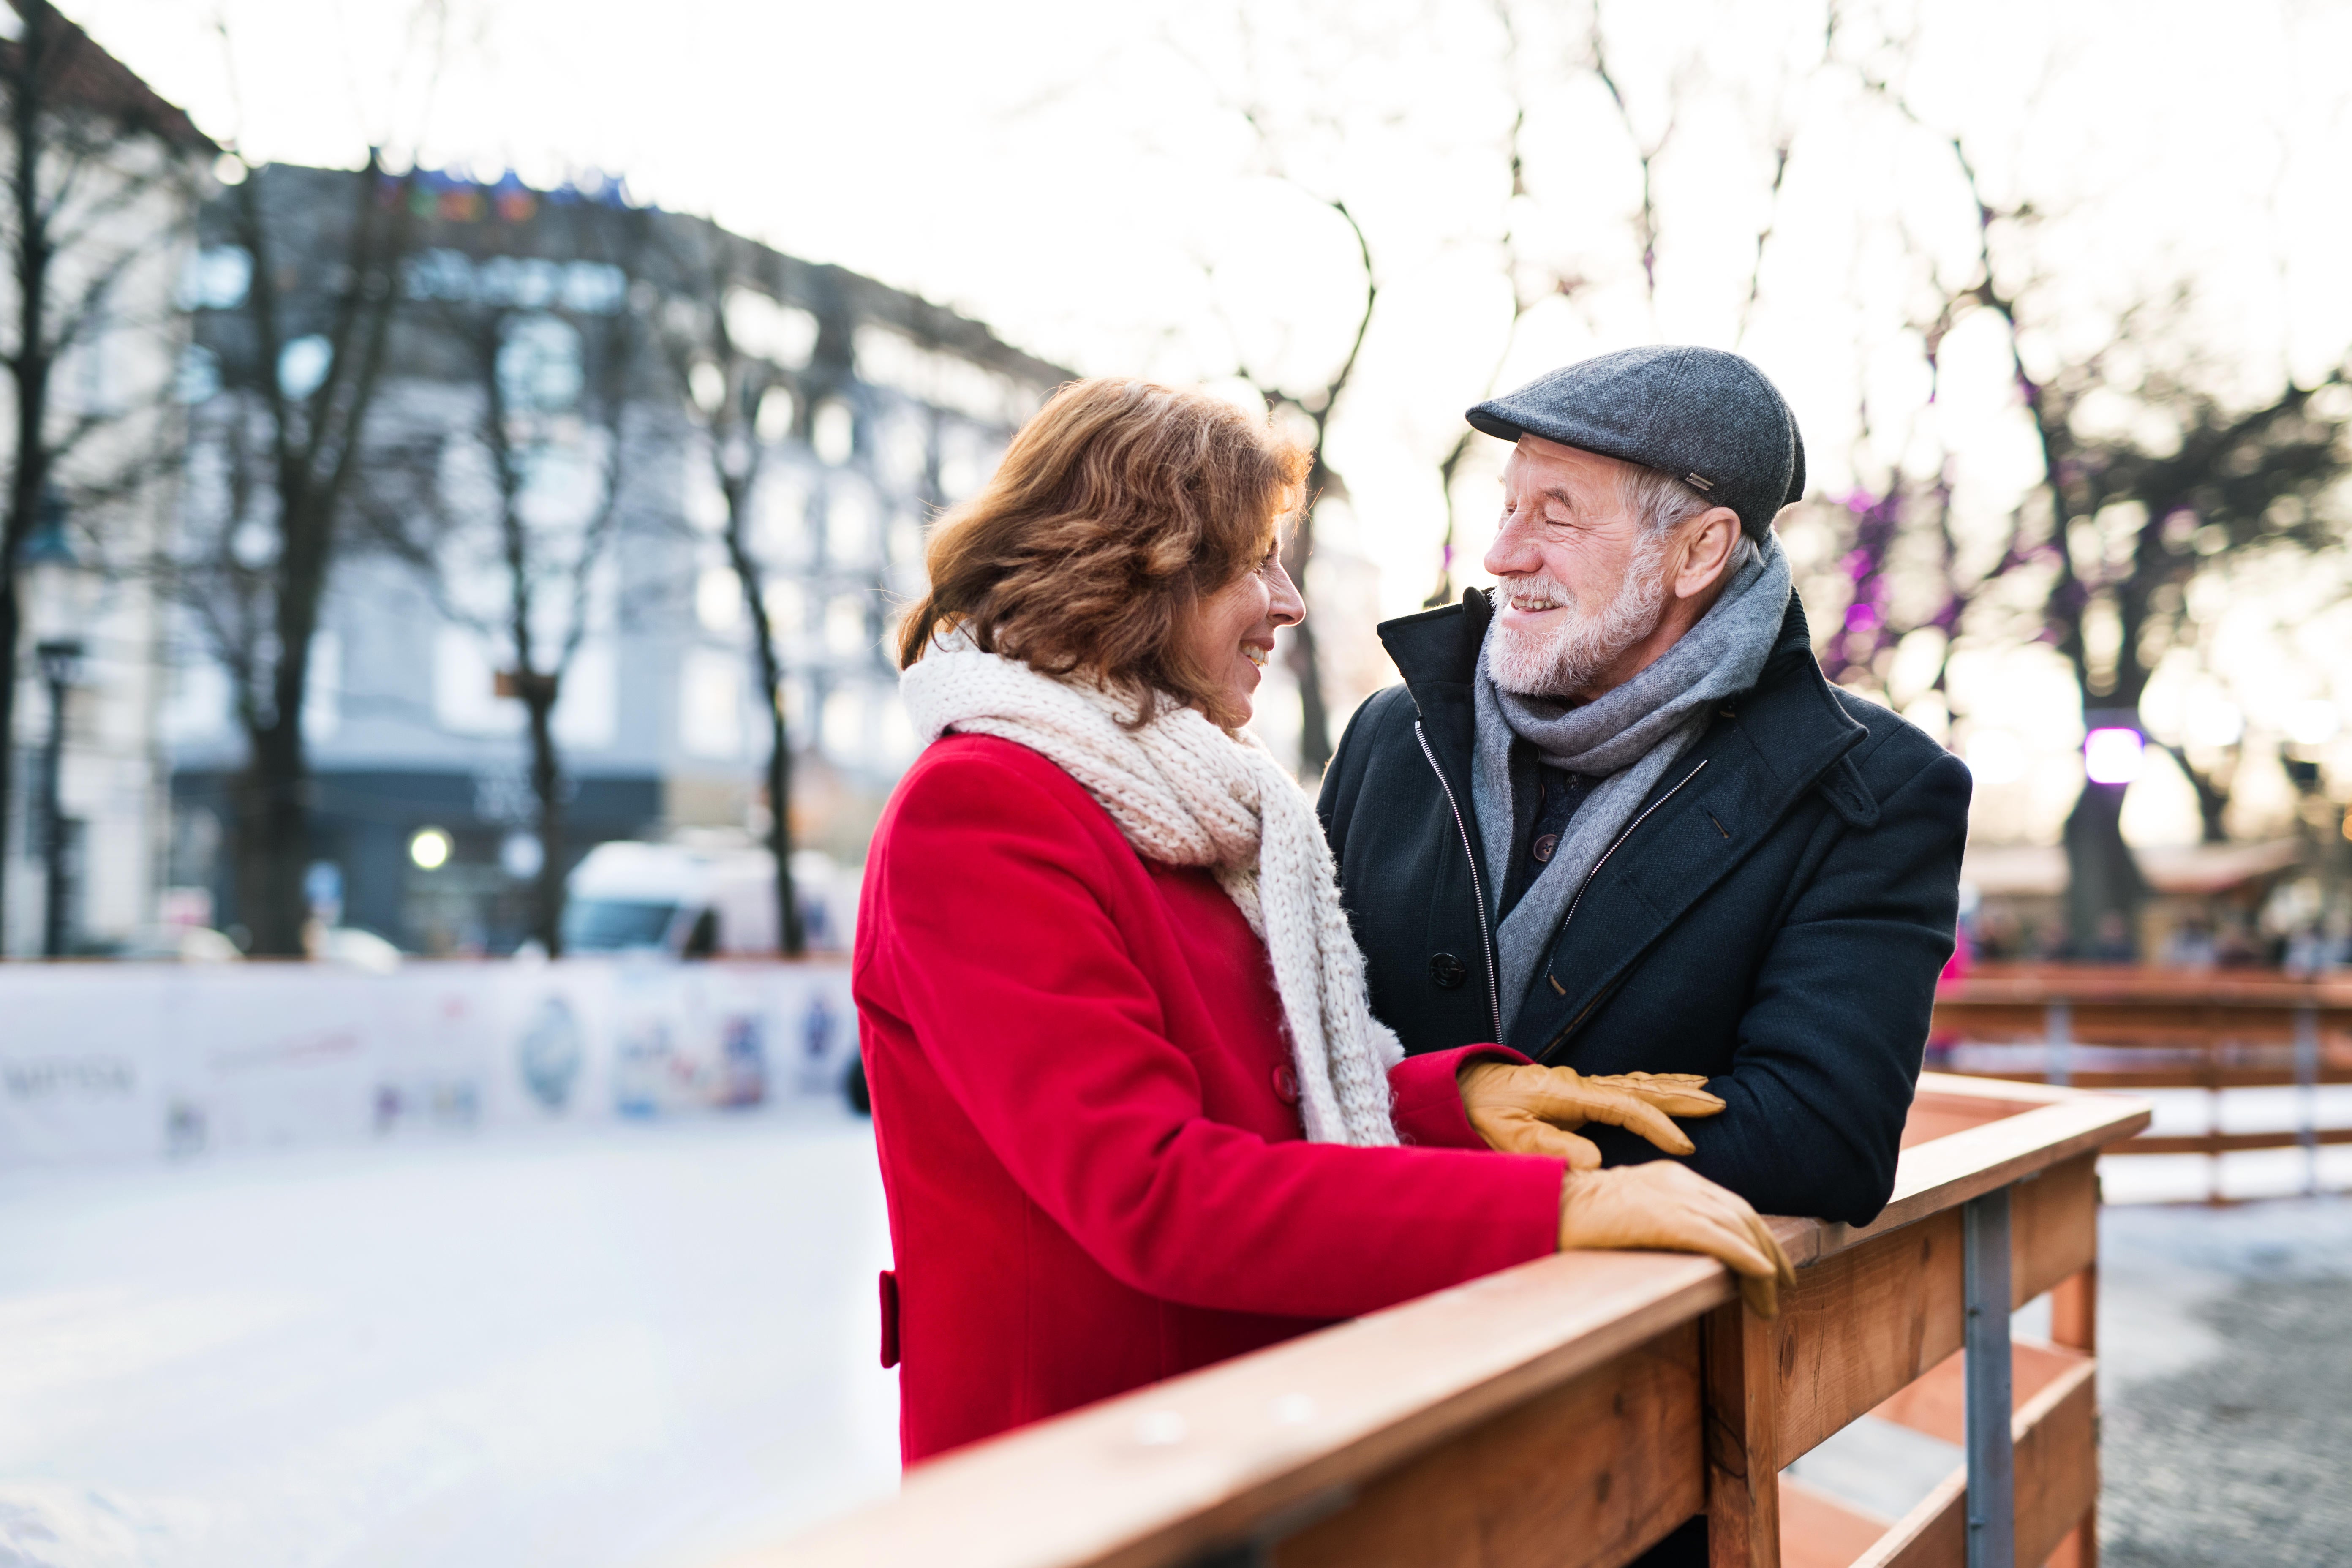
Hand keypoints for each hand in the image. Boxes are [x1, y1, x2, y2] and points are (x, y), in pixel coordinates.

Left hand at [1458, 1061, 1723, 1168]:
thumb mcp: (1506, 1135)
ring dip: (1671, 1089)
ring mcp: (1578, 1086)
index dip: (1657, 1125)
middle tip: (1718, 1104)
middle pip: (1639, 1087)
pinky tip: (1665, 1089)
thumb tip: (1594, 1161)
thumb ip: (1548, 1146)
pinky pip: (1623, 1087)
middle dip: (1679, 1097)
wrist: (1457, 1088)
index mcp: (1567, 1093)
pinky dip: (1650, 1087)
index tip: (1684, 1146)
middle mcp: (1578, 1084)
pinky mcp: (1574, 1092)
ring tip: (1707, 1091)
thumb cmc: (1479, 1111)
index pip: (1625, 1106)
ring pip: (1635, 1084)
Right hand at [1556, 1162, 1796, 1317]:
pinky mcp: (1666, 1218)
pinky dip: (1747, 1258)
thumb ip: (1658, 1221)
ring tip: (1770, 1302)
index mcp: (1671, 1176)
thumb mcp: (1626, 1211)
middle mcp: (1680, 1181)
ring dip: (1763, 1268)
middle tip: (1785, 1285)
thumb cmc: (1574, 1215)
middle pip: (1742, 1215)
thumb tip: (1683, 1251)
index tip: (1770, 1264)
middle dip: (1769, 1250)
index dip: (1755, 1234)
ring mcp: (1673, 1196)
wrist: (1548, 1205)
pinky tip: (1764, 1278)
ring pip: (1738, 1229)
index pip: (1729, 1203)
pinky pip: (1720, 1239)